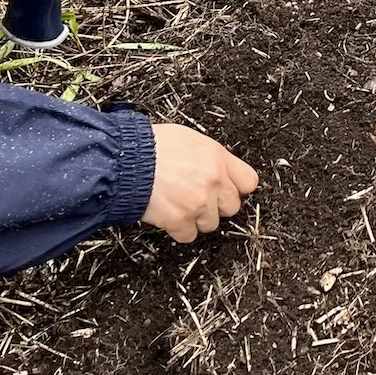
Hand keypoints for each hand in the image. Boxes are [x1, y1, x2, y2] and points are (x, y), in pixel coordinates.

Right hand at [143, 124, 259, 241]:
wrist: (127, 160)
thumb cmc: (152, 145)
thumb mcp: (189, 138)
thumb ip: (209, 156)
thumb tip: (216, 165)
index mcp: (218, 159)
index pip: (248, 182)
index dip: (237, 187)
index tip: (228, 188)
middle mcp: (214, 182)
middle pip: (232, 206)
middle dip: (216, 204)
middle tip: (199, 197)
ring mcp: (199, 204)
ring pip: (211, 223)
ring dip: (198, 218)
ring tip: (181, 204)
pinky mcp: (180, 221)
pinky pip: (189, 235)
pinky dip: (179, 229)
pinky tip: (170, 216)